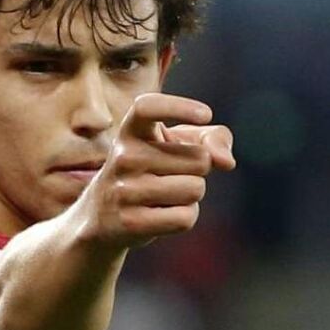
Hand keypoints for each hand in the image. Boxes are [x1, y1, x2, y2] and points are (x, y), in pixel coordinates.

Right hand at [78, 92, 234, 248]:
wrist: (102, 217)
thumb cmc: (149, 171)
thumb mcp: (177, 145)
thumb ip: (211, 139)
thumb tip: (227, 161)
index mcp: (131, 130)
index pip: (148, 107)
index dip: (179, 107)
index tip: (206, 114)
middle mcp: (124, 156)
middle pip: (199, 159)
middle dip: (198, 170)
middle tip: (170, 176)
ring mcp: (124, 189)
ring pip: (195, 189)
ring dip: (191, 196)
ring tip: (165, 195)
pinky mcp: (131, 222)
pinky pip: (185, 217)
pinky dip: (184, 217)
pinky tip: (161, 214)